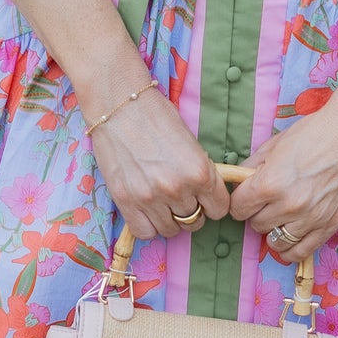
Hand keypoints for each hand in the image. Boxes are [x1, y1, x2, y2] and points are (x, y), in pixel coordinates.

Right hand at [90, 87, 230, 240]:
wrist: (118, 105)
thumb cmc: (156, 116)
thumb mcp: (191, 142)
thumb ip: (201, 171)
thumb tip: (208, 193)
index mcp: (200, 171)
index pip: (219, 209)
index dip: (213, 204)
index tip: (205, 198)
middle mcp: (178, 188)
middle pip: (195, 221)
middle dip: (191, 210)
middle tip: (181, 196)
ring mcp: (151, 198)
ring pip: (171, 230)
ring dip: (169, 219)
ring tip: (162, 202)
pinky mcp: (126, 202)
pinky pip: (145, 232)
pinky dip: (148, 225)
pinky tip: (146, 210)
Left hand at [228, 91, 337, 264]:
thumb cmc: (317, 133)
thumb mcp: (277, 144)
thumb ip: (254, 165)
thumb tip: (240, 179)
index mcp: (270, 183)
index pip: (239, 208)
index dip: (240, 201)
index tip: (246, 198)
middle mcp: (288, 205)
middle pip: (256, 224)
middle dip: (257, 213)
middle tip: (266, 203)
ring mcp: (311, 218)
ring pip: (276, 241)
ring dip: (274, 230)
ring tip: (280, 218)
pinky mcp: (330, 225)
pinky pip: (302, 252)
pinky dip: (291, 249)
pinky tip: (290, 237)